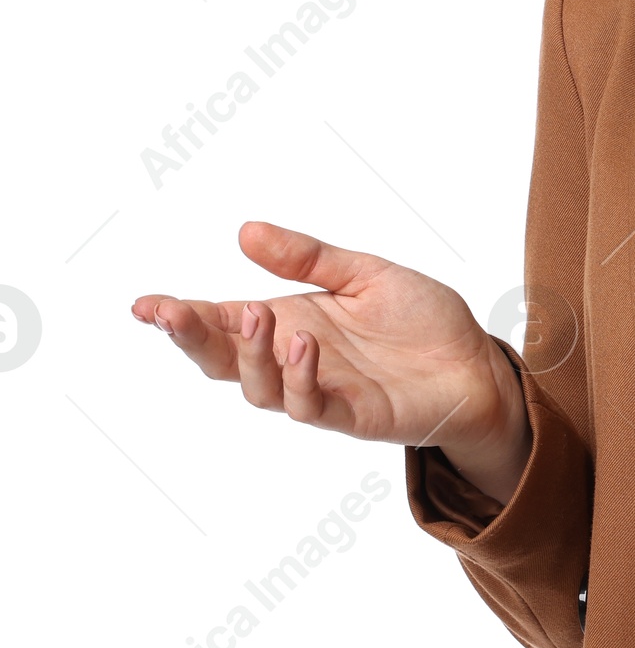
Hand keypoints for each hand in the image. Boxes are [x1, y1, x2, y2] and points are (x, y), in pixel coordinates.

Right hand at [131, 221, 531, 503]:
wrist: (476, 363)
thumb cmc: (421, 322)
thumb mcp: (363, 273)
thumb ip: (308, 258)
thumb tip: (245, 231)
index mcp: (291, 322)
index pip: (223, 321)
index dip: (181, 315)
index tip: (143, 304)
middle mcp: (295, 360)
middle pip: (225, 360)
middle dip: (192, 338)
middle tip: (169, 314)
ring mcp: (321, 391)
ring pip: (259, 388)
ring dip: (251, 353)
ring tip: (257, 313)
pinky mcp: (353, 415)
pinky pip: (311, 406)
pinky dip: (299, 379)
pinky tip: (303, 345)